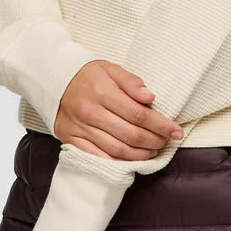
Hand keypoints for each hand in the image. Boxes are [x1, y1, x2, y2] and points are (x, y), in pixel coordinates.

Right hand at [54, 60, 184, 159]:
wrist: (54, 80)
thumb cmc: (88, 75)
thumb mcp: (110, 68)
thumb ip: (131, 82)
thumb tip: (150, 97)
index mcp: (102, 91)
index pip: (138, 114)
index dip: (160, 125)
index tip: (175, 131)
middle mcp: (90, 111)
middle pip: (130, 134)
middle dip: (154, 141)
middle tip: (167, 142)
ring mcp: (80, 128)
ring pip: (116, 149)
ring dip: (139, 154)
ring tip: (153, 152)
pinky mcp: (71, 139)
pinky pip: (97, 156)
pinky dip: (116, 161)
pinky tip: (130, 160)